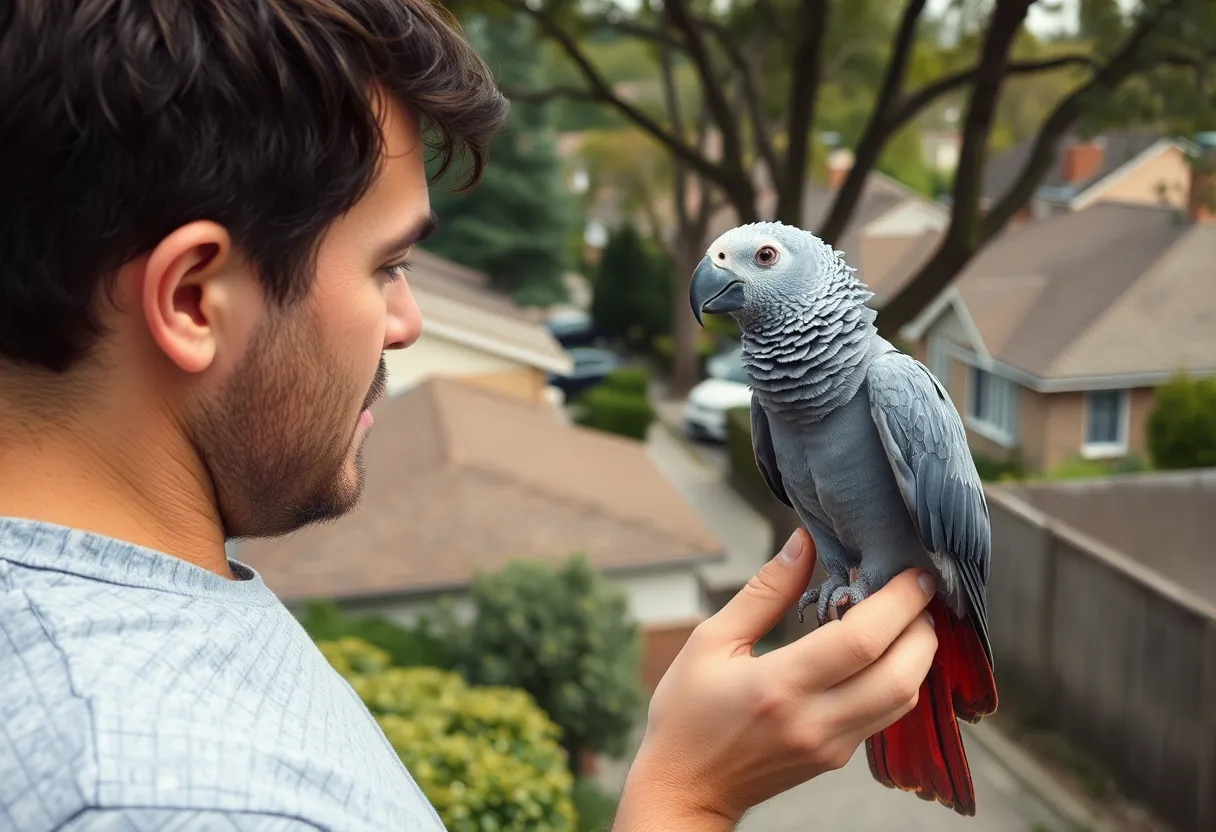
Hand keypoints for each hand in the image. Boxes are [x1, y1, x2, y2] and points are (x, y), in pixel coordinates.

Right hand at [612, 528, 937, 830]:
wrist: (685, 789)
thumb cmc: (687, 714)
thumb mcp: (711, 641)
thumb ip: (764, 592)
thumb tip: (803, 544)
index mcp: (778, 686)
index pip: (861, 642)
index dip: (898, 602)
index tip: (912, 572)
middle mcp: (814, 721)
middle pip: (900, 674)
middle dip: (922, 627)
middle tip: (918, 591)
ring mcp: (831, 746)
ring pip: (903, 699)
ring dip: (918, 654)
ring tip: (907, 616)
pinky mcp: (837, 758)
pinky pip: (886, 714)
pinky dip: (898, 677)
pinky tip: (885, 650)